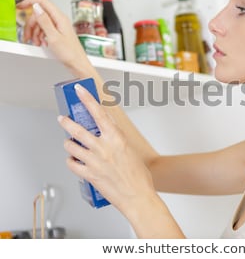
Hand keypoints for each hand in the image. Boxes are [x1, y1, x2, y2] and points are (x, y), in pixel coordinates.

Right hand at [16, 0, 90, 70]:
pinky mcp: (58, 33)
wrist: (77, 63)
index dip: (30, 2)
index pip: (43, 2)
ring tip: (37, 42)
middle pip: (39, 14)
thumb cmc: (70, 53)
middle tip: (28, 36)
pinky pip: (45, 30)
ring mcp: (59, 26)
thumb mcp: (53, 37)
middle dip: (31, 25)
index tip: (20, 7)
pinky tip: (42, 43)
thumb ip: (44, 21)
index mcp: (60, 18)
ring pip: (40, 23)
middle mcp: (60, 20)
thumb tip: (36, 7)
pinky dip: (40, 36)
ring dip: (35, 32)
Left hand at [57, 83, 155, 214]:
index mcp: (116, 138)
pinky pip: (72, 164)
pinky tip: (74, 161)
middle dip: (66, 122)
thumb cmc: (138, 177)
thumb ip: (117, 140)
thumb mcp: (131, 151)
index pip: (98, 113)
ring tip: (70, 143)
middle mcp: (103, 148)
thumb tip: (109, 133)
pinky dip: (71, 161)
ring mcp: (94, 161)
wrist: (137, 197)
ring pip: (70, 146)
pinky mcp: (89, 175)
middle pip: (77, 129)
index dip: (87, 99)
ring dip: (68, 144)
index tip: (80, 91)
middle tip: (63, 119)